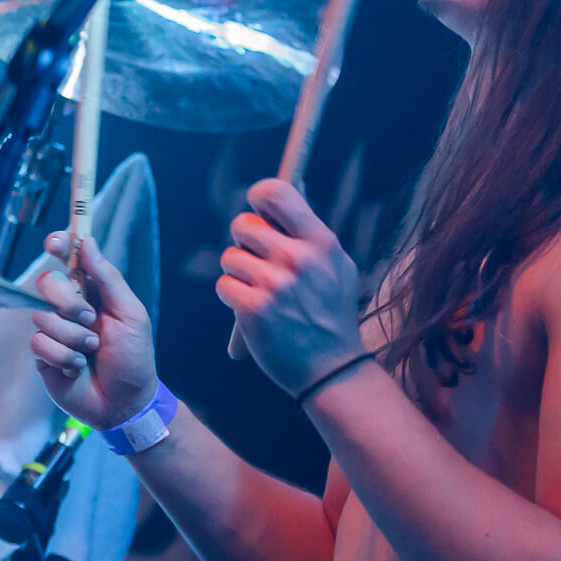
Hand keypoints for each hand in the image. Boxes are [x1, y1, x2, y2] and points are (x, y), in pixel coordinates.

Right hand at [28, 232, 157, 429]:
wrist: (125, 403)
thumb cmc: (134, 358)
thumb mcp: (130, 314)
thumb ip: (108, 278)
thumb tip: (88, 242)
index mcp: (93, 293)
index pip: (69, 260)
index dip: (59, 245)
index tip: (54, 242)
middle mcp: (70, 308)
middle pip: (47, 284)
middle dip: (68, 302)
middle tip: (90, 320)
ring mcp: (55, 332)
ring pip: (43, 318)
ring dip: (73, 339)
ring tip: (92, 353)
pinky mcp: (44, 356)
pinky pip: (39, 344)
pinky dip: (64, 358)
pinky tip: (77, 369)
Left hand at [217, 178, 364, 396]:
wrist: (331, 368)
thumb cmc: (330, 313)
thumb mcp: (336, 266)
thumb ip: (308, 234)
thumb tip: (276, 203)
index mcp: (321, 242)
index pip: (277, 192)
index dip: (260, 196)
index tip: (259, 209)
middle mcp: (297, 258)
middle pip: (243, 224)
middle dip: (246, 242)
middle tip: (260, 260)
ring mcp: (274, 284)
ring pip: (230, 257)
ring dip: (239, 272)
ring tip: (261, 290)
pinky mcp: (253, 309)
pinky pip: (224, 285)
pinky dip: (232, 295)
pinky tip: (252, 307)